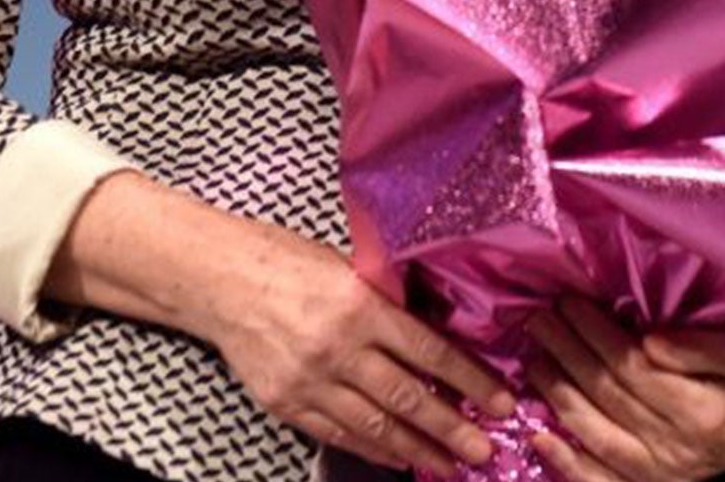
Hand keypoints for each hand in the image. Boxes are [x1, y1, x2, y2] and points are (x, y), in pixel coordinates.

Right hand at [46, 174, 510, 474]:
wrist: (221, 281)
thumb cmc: (291, 262)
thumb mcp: (352, 269)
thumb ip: (391, 303)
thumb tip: (442, 331)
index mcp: (361, 306)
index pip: (429, 352)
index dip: (471, 381)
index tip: (503, 401)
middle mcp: (338, 348)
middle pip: (407, 399)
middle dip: (452, 428)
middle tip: (486, 449)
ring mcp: (310, 382)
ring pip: (374, 426)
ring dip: (418, 449)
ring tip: (450, 465)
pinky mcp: (286, 404)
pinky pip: (339, 434)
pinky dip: (373, 449)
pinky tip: (400, 459)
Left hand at [524, 299, 724, 480]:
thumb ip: (703, 347)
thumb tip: (650, 339)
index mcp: (701, 411)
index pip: (632, 367)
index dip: (596, 335)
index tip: (571, 304)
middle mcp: (674, 447)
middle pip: (607, 395)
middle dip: (568, 353)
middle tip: (538, 320)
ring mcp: (659, 471)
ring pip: (595, 433)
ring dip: (557, 395)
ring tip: (533, 359)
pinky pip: (600, 479)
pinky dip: (566, 463)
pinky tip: (539, 438)